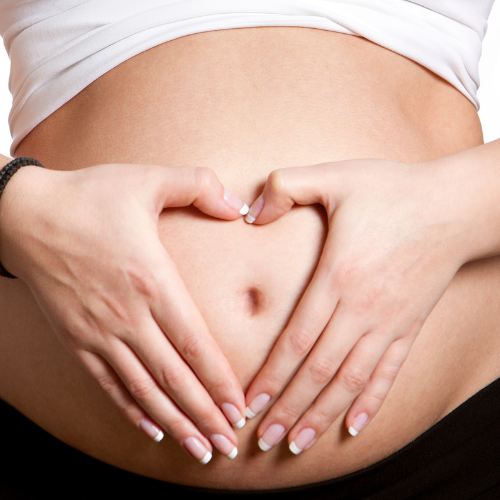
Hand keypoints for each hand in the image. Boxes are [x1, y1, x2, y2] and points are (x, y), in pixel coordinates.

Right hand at [0, 163, 248, 462]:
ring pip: (144, 391)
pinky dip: (131, 411)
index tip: (241, 409)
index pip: (195, 345)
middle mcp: (128, 316)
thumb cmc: (90, 197)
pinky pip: (107, 385)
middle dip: (206, 416)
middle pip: (174, 380)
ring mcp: (98, 333)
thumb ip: (199, 186)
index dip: (221, 382)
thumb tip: (239, 207)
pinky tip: (151, 429)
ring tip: (199, 451)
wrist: (23, 214)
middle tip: (230, 446)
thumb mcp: (148, 179)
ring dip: (175, 424)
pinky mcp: (76, 339)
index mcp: (152, 281)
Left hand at [243, 159, 465, 453]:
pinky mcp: (409, 327)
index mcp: (337, 277)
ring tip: (297, 443)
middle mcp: (361, 309)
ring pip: (350, 382)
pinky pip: (388, 374)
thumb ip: (286, 186)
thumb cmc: (392, 189)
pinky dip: (370, 403)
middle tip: (260, 440)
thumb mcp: (335, 176)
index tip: (249, 404)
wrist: (453, 205)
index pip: (295, 341)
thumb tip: (249, 214)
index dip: (270, 377)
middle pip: (318, 372)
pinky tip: (353, 426)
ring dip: (321, 415)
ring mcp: (388, 322)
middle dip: (287, 408)